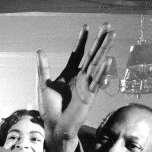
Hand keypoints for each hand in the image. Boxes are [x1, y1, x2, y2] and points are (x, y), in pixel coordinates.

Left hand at [38, 24, 113, 151]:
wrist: (55, 126)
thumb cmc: (50, 109)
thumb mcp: (44, 85)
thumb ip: (43, 68)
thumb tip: (40, 51)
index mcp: (70, 73)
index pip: (78, 53)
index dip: (82, 40)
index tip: (86, 26)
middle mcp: (80, 77)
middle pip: (92, 54)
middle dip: (99, 39)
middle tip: (107, 25)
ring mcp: (86, 85)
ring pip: (97, 63)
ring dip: (104, 49)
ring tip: (112, 35)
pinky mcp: (89, 95)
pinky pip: (97, 80)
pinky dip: (102, 70)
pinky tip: (108, 59)